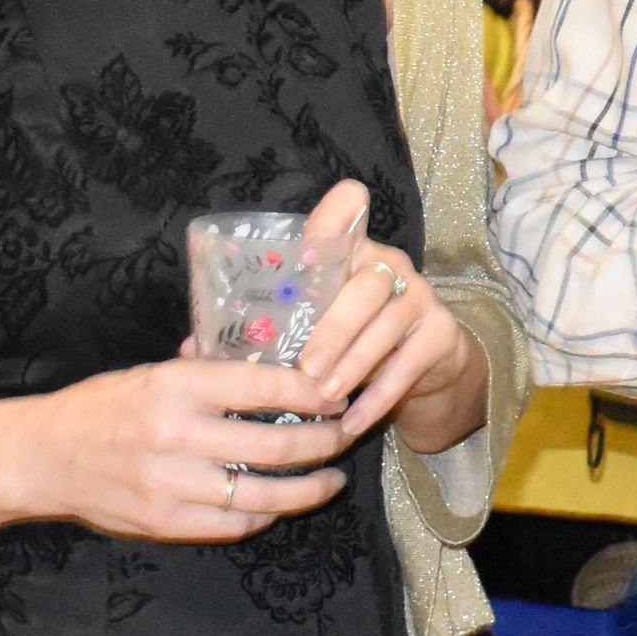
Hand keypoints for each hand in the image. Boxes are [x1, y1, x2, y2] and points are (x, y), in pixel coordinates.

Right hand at [0, 358, 348, 543]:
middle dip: (324, 443)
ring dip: (309, 489)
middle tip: (345, 436)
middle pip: (276, 446)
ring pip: (264, 494)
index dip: (313, 394)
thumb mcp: (150, 373)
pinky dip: (266, 514)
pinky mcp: (165, 522)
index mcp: (175, 387)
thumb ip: (208, 371)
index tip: (337, 394)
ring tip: (332, 479)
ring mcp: (171, 485)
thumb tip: (271, 358)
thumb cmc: (101, 408)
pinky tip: (282, 503)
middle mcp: (175, 436)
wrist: (40, 457)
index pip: (264, 387)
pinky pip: (235, 523)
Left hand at [292, 179, 486, 451]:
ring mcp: (420, 297)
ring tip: (325, 397)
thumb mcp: (316, 323)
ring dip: (353, 365)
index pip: (347, 213)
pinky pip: (408, 365)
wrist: (426, 366)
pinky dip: (378, 397)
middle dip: (334, 329)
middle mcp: (389, 265)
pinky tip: (353, 421)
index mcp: (351, 252)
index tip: (313, 240)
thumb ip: (269, 327)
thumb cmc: (351, 339)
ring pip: (387, 327)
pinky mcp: (441, 333)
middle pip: (365, 285)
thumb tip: (195, 348)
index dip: (335, 216)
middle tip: (307, 368)